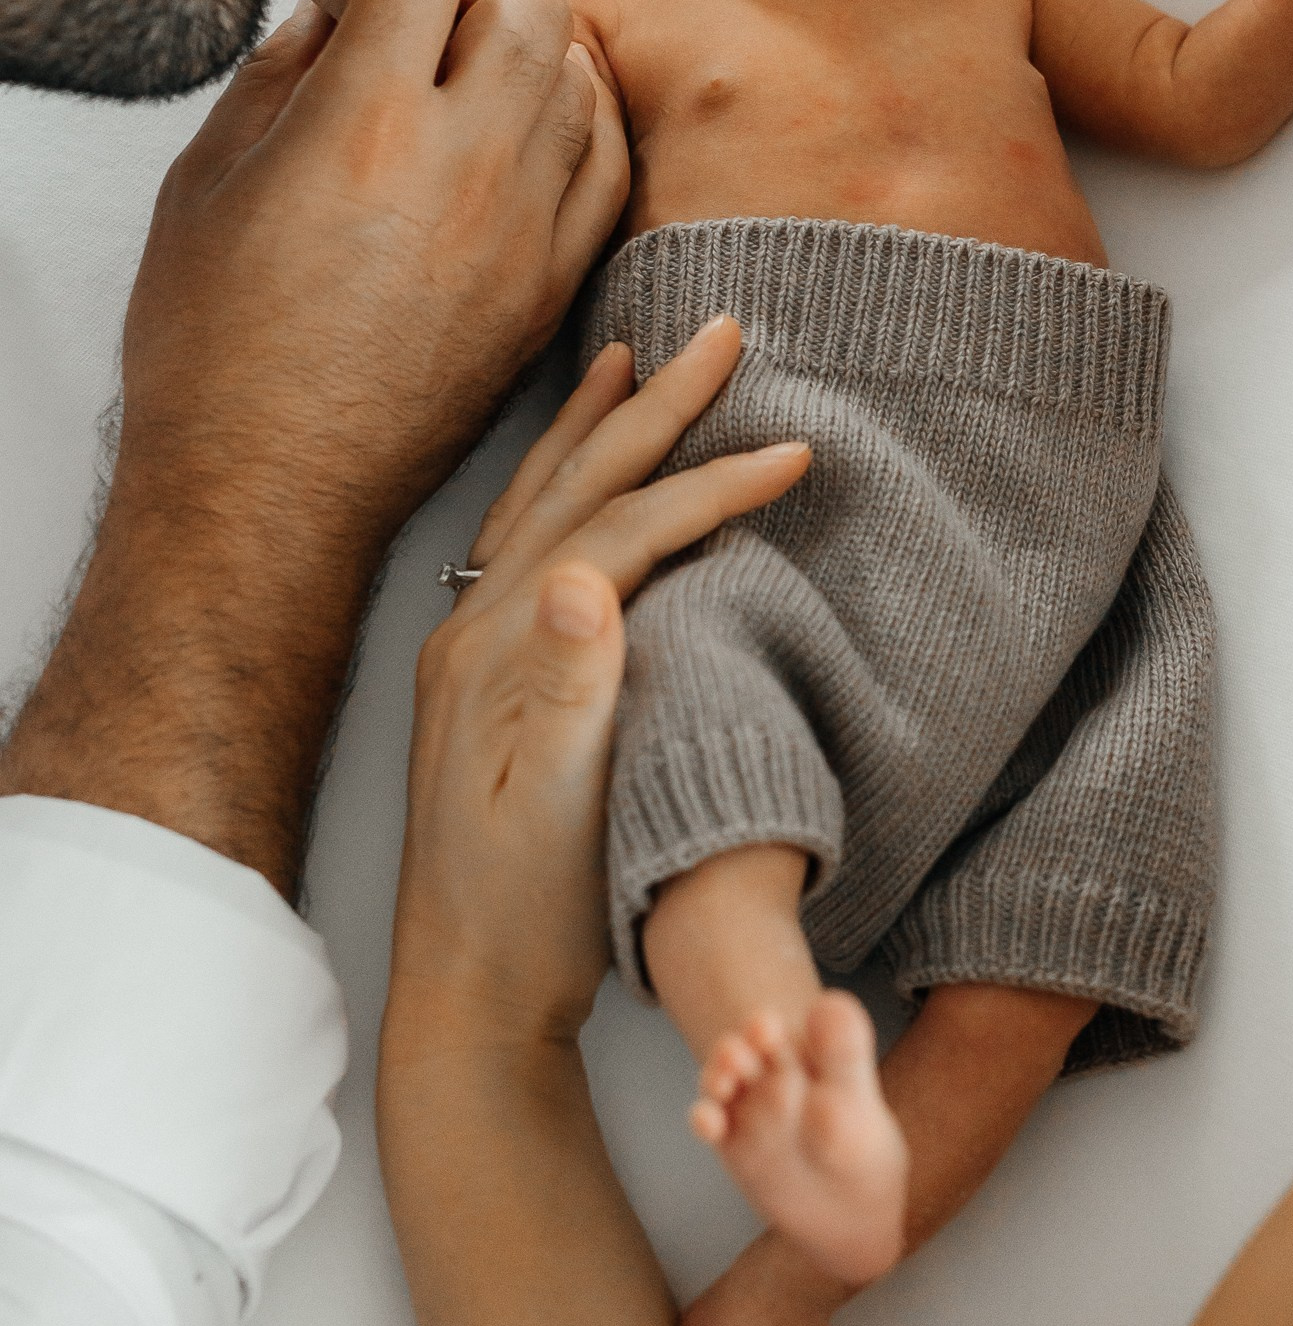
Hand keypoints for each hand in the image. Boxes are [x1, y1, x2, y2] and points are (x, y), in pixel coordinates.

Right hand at [0, 0, 630, 888]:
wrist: (271, 489)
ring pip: (581, 74)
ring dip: (534, 37)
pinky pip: (610, 162)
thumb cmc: (217, 345)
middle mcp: (468, 166)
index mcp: (366, 123)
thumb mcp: (212, 176)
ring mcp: (528, 230)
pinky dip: (581, 115)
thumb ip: (292, 65)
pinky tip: (535, 117)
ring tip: (472, 52)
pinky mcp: (557, 286)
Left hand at [389, 321, 808, 1050]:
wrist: (465, 994)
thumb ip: (567, 694)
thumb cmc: (525, 918)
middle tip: (724, 331)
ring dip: (598, 424)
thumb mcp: (551, 812)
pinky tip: (583, 479)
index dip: (712, 486)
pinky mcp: (485, 674)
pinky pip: (528, 540)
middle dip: (657, 405)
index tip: (795, 453)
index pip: (623, 533)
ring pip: (547, 499)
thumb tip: (582, 582)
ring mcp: (475, 646)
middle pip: (579, 484)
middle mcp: (478, 628)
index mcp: (501, 650)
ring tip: (634, 358)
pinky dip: (565, 485)